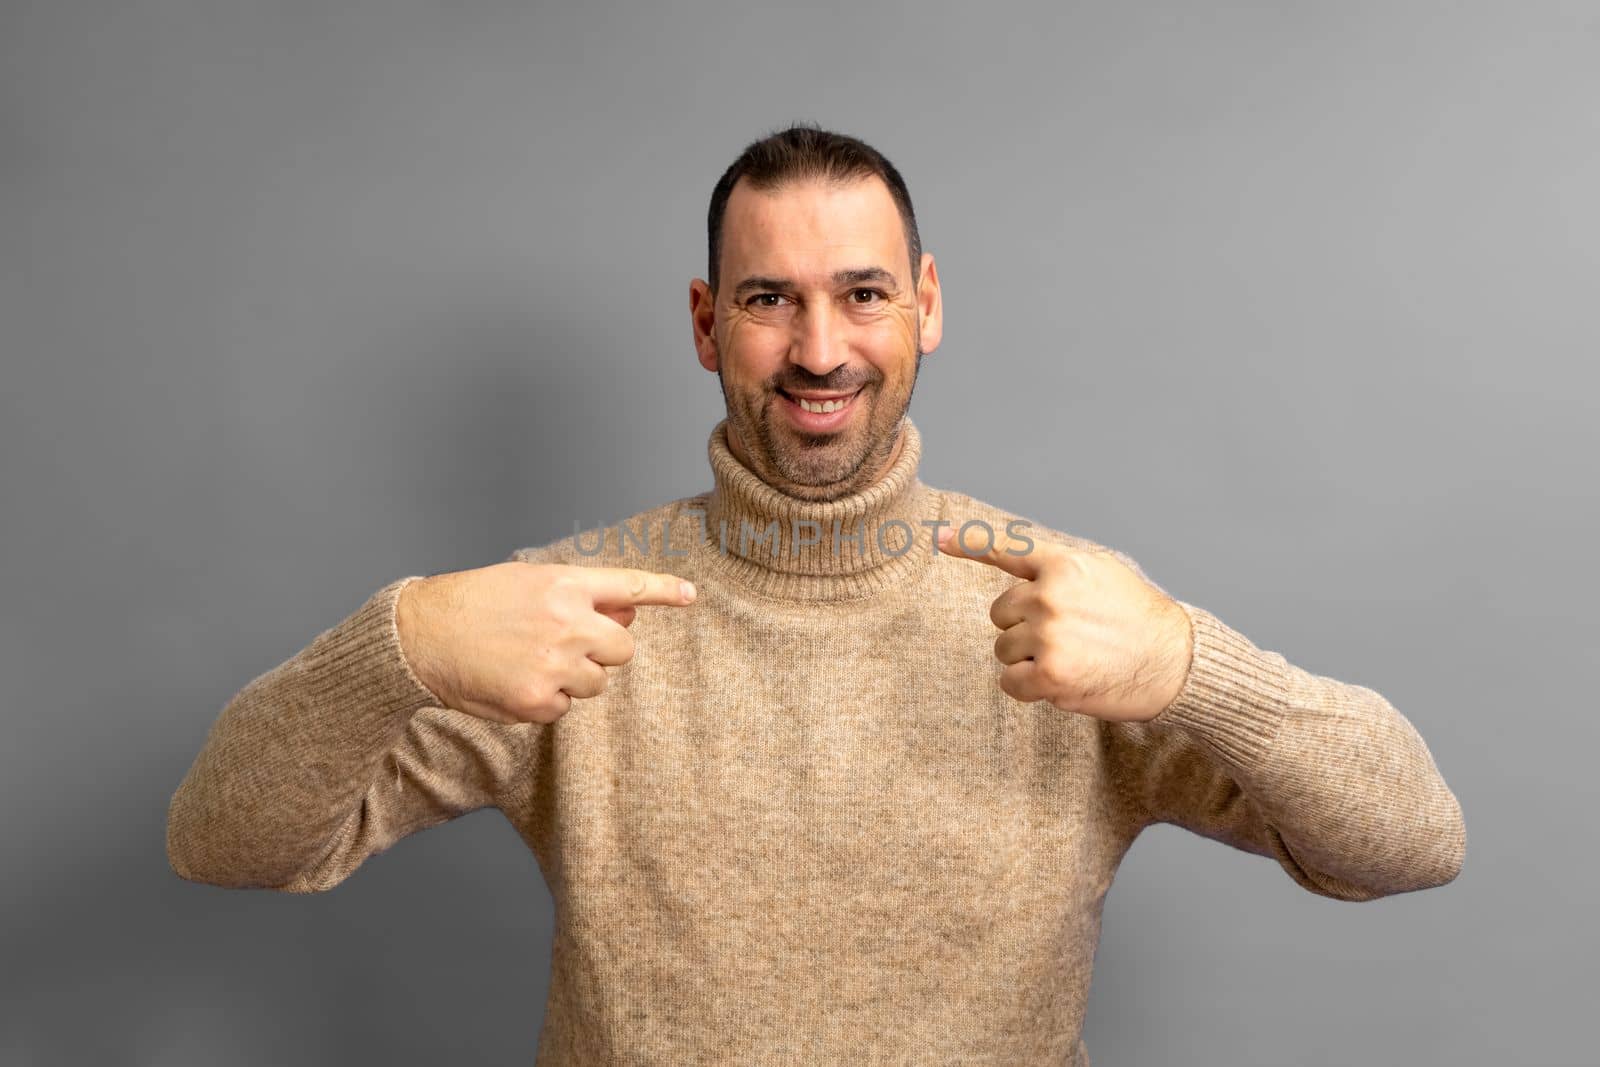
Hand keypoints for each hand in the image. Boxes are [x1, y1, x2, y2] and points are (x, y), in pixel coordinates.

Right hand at [396, 561, 696, 723]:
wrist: (420, 634)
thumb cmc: (473, 604)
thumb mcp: (527, 582)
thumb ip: (581, 595)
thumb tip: (629, 609)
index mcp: (564, 584)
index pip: (629, 584)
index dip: (664, 591)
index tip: (692, 595)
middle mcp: (567, 621)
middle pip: (623, 648)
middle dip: (603, 652)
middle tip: (565, 647)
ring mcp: (554, 663)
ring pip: (597, 683)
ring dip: (574, 679)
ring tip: (528, 662)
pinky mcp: (537, 700)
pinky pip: (564, 709)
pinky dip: (544, 702)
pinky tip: (512, 682)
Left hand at [937, 527, 1191, 722]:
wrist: (1176, 662)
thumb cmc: (1139, 620)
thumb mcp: (1102, 573)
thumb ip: (1059, 570)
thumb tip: (1020, 574)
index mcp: (1063, 564)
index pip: (1006, 548)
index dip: (969, 542)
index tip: (938, 539)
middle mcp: (1050, 595)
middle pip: (1000, 614)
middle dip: (1023, 628)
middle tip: (1066, 637)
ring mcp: (1047, 635)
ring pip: (1003, 649)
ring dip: (1027, 659)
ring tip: (1071, 658)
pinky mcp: (1048, 674)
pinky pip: (1009, 682)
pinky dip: (1026, 688)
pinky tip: (1060, 682)